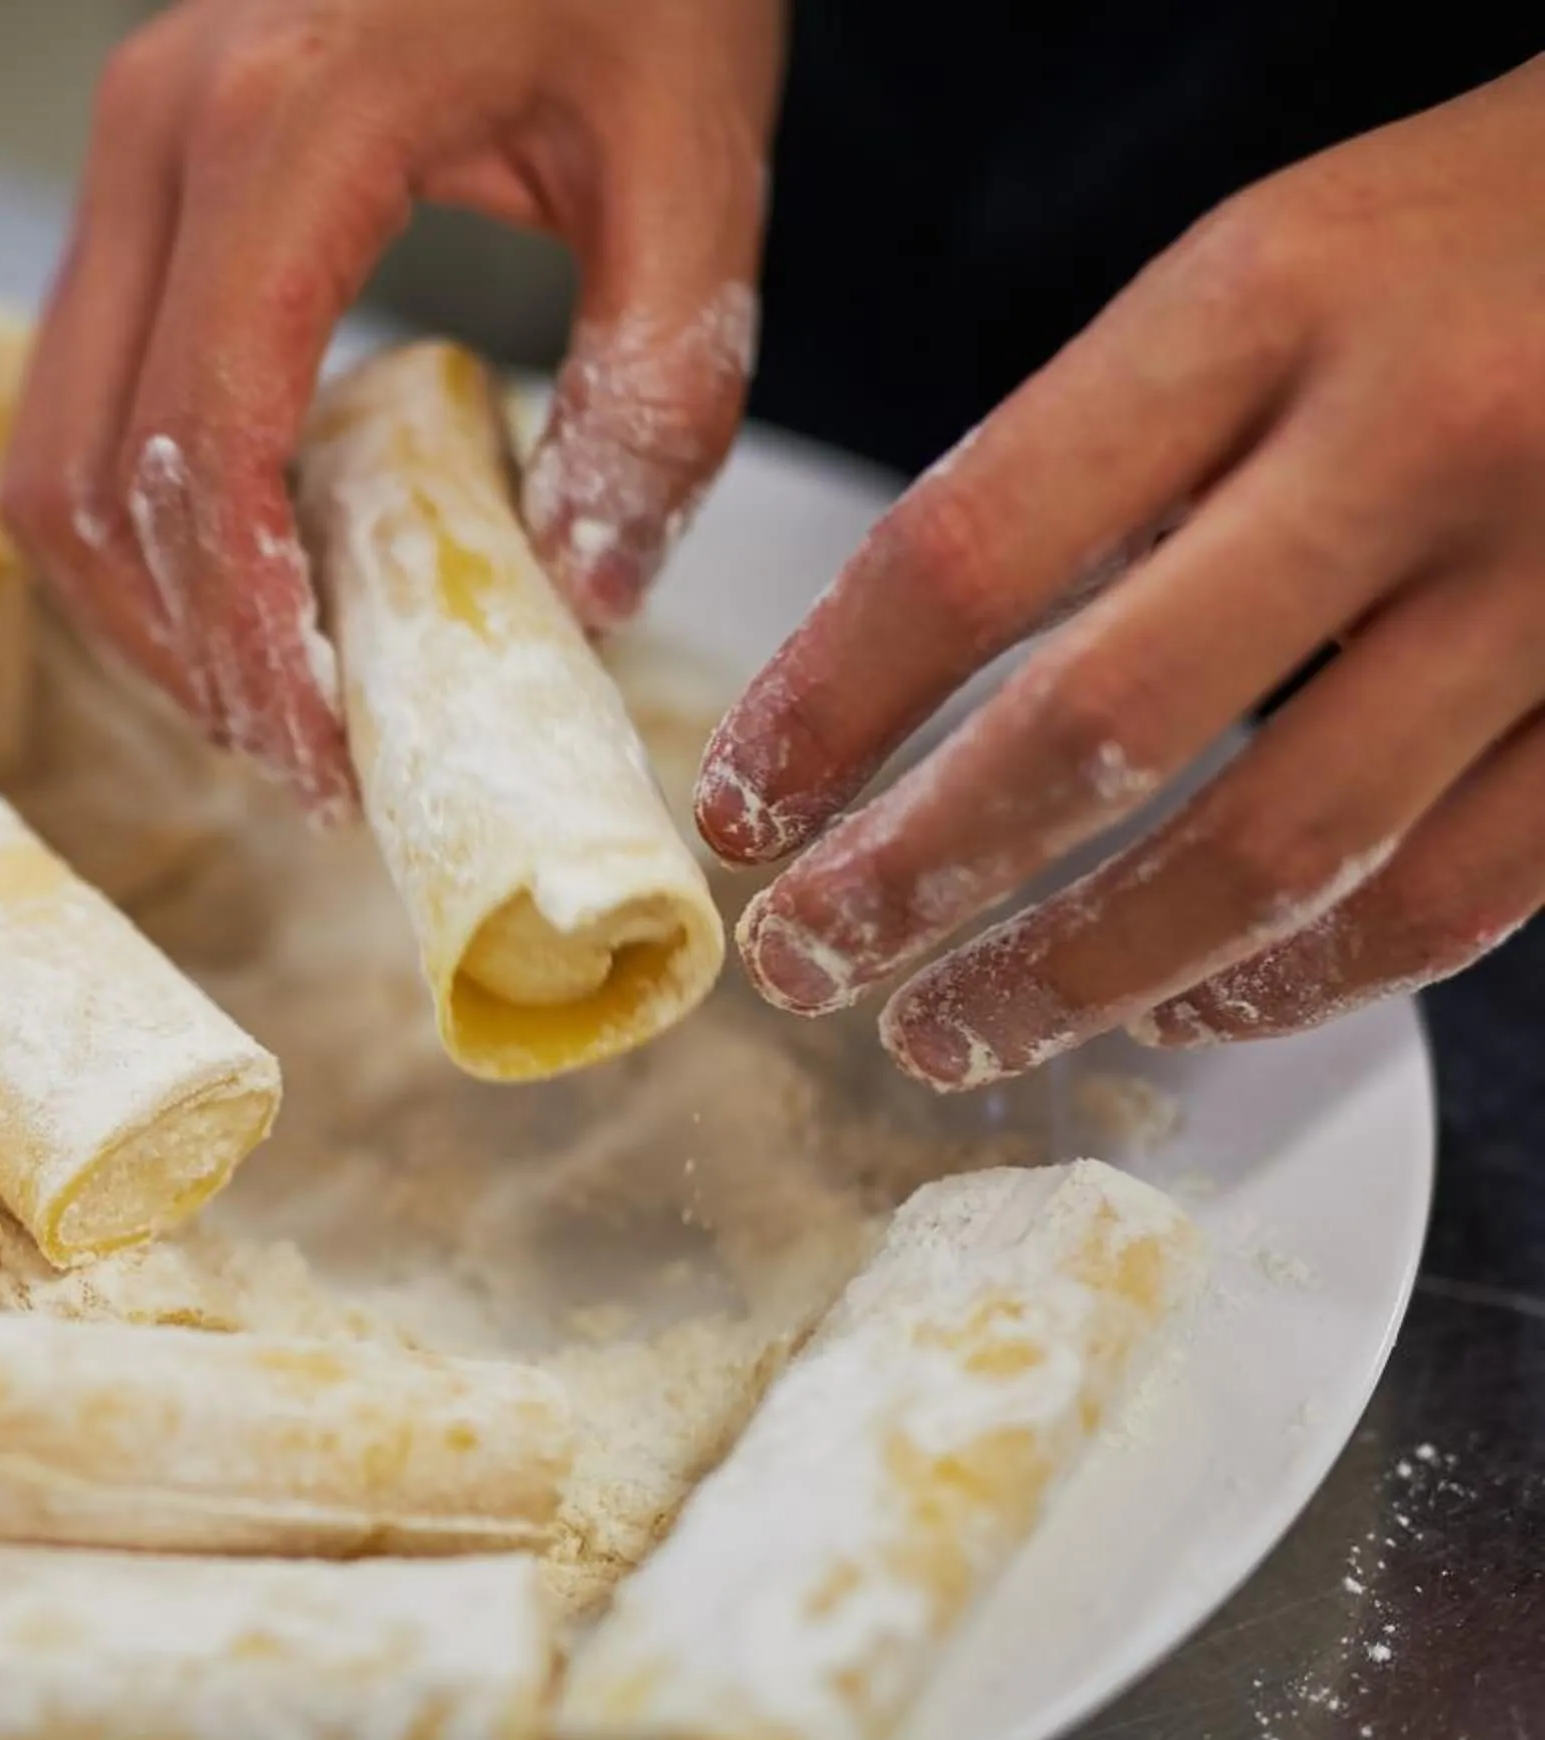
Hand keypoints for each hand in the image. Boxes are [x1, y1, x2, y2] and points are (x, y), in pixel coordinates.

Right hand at [2, 0, 783, 810]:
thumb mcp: (695, 147)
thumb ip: (659, 384)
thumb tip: (583, 597)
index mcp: (289, 125)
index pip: (204, 443)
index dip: (246, 627)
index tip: (323, 748)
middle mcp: (161, 130)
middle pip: (85, 471)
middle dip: (182, 645)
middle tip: (302, 755)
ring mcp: (131, 138)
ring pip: (51, 442)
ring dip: (138, 593)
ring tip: (269, 688)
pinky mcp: (143, 160)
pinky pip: (85, 381)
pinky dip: (142, 508)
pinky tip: (253, 565)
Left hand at [700, 58, 1544, 1088]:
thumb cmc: (1477, 237)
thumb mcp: (1264, 272)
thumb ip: (1099, 453)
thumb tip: (895, 683)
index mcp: (1268, 305)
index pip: (970, 552)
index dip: (825, 713)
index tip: (741, 810)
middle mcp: (1413, 442)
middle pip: (1097, 730)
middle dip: (914, 879)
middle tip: (807, 961)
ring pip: (1271, 856)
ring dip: (1078, 974)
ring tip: (949, 1030)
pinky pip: (1446, 897)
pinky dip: (1293, 984)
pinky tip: (1182, 1009)